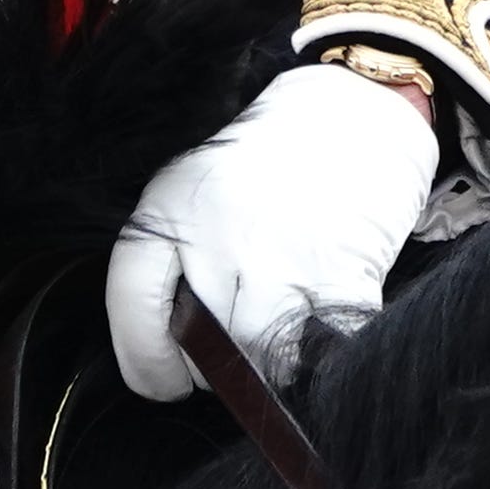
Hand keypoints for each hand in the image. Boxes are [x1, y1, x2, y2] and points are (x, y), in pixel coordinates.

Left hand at [106, 60, 439, 401]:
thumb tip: (176, 353)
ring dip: (272, 364)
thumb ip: (179, 257)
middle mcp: (219, 231)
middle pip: (204, 345)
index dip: (143, 360)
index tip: (164, 382)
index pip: (131, 304)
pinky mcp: (342, 270)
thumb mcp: (200, 187)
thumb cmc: (272, 159)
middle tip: (235, 350)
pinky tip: (321, 323)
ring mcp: (282, 253)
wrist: (357, 106)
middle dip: (218, 367)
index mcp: (172, 205)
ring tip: (279, 334)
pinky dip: (323, 351)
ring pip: (263, 358)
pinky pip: (322, 348)